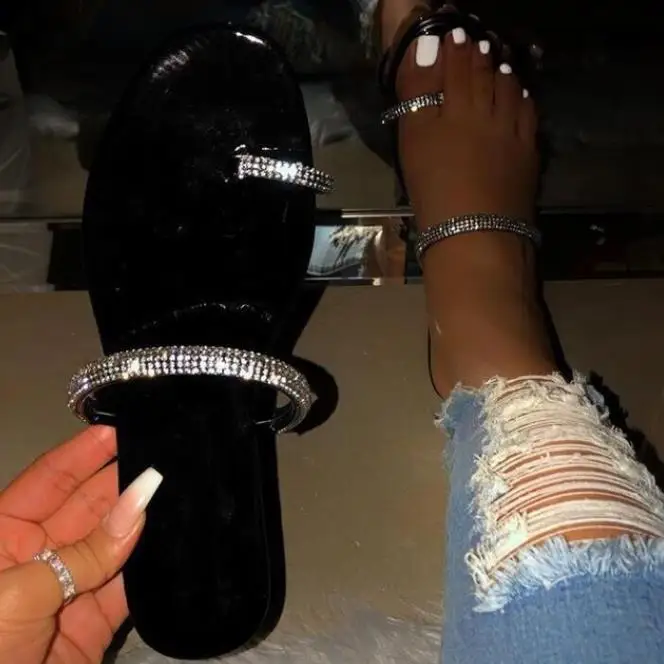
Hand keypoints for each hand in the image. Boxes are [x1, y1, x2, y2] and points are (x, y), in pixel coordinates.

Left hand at [0, 426, 162, 663]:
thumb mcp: (19, 594)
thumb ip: (86, 551)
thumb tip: (142, 500)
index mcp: (1, 536)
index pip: (47, 481)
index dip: (82, 454)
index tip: (120, 427)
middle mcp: (37, 555)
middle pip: (86, 507)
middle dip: (121, 482)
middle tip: (164, 454)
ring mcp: (69, 589)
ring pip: (114, 544)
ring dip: (143, 521)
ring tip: (182, 486)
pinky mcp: (95, 623)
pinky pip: (129, 585)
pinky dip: (153, 565)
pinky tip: (178, 538)